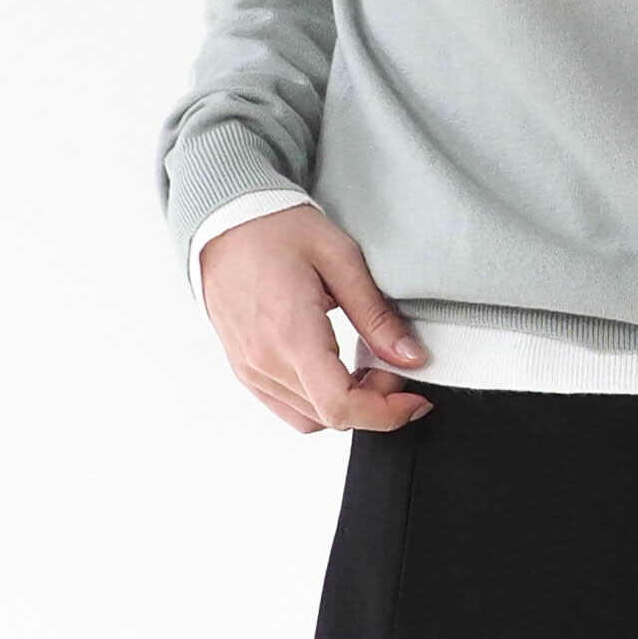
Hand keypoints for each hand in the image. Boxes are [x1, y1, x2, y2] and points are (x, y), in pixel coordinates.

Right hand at [197, 208, 432, 433]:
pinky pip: (286, 406)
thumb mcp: (340, 259)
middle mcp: (265, 361)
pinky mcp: (244, 368)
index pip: (343, 406)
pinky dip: (319, 401)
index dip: (387, 412)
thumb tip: (409, 356)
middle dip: (376, 401)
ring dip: (348, 403)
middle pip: (332, 416)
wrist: (223, 220)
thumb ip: (376, 316)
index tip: (414, 399)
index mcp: (291, 335)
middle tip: (392, 363)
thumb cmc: (274, 228)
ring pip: (311, 418)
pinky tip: (336, 368)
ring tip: (365, 363)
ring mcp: (250, 369)